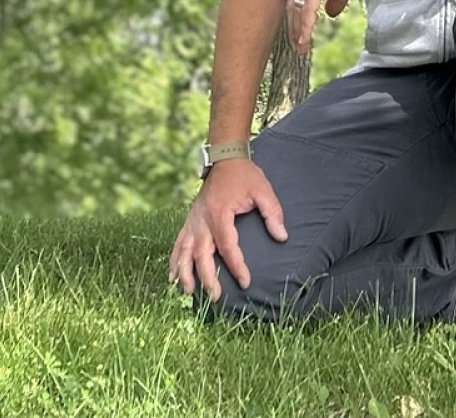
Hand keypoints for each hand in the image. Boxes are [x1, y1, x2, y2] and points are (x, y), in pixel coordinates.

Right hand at [169, 156, 286, 301]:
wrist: (224, 158)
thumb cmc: (244, 175)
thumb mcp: (262, 189)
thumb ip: (273, 212)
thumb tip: (282, 237)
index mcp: (221, 214)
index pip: (228, 246)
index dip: (236, 266)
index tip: (245, 282)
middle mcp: (203, 220)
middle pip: (202, 254)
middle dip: (207, 277)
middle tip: (215, 297)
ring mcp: (193, 221)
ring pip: (184, 251)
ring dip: (185, 273)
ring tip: (189, 293)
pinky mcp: (189, 221)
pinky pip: (178, 244)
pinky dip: (174, 261)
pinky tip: (172, 277)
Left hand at [284, 0, 375, 54]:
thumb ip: (336, 0)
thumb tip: (331, 14)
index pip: (295, 0)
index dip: (295, 18)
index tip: (298, 34)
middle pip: (291, 7)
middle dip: (293, 28)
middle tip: (298, 47)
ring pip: (296, 10)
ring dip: (297, 31)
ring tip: (301, 48)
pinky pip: (306, 9)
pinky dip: (305, 25)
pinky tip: (306, 38)